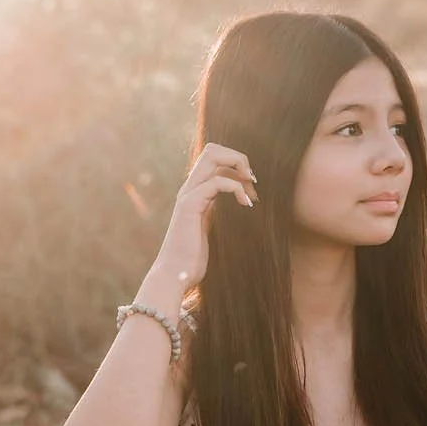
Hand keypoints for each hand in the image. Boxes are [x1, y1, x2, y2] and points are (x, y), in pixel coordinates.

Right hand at [157, 141, 256, 287]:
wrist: (174, 276)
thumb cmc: (193, 260)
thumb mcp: (210, 232)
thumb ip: (217, 216)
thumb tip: (240, 210)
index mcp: (196, 192)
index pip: (214, 159)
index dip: (236, 164)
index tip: (252, 187)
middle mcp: (190, 188)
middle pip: (212, 149)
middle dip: (238, 158)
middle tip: (252, 182)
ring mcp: (188, 195)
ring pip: (212, 156)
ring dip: (239, 167)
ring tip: (251, 192)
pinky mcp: (189, 206)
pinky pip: (217, 182)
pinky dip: (236, 189)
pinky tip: (246, 205)